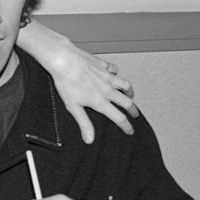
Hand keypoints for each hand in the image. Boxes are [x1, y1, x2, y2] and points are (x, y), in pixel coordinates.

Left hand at [16, 23, 138, 143]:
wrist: (64, 60)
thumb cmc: (66, 82)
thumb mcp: (73, 107)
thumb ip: (84, 123)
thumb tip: (90, 139)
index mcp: (100, 101)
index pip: (119, 118)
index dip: (126, 126)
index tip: (130, 131)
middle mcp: (108, 89)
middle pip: (127, 102)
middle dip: (133, 110)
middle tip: (135, 115)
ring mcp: (107, 76)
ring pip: (125, 85)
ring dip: (129, 92)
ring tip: (130, 95)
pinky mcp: (103, 65)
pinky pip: (114, 70)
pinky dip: (116, 73)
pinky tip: (114, 74)